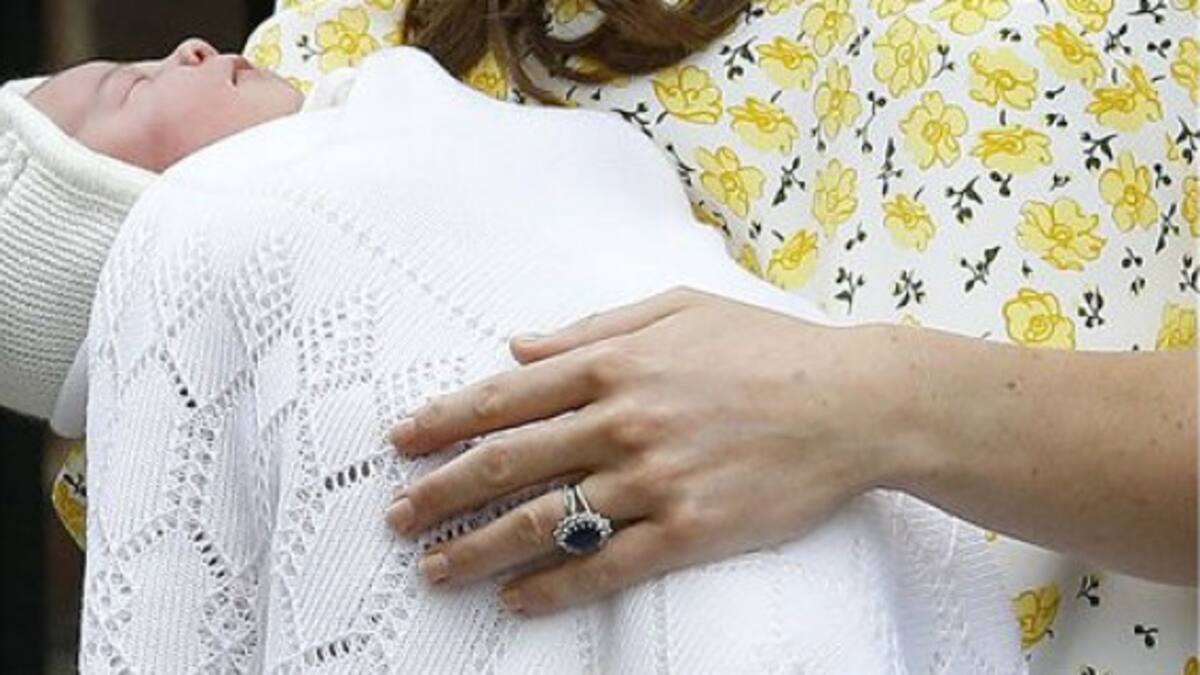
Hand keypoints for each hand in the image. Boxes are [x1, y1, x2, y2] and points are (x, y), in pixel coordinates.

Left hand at [385, 288, 914, 614]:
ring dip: (478, 549)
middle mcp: (622, 421)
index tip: (402, 440)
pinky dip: (553, 587)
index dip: (444, 419)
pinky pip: (605, 565)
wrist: (854, 402)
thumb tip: (520, 347)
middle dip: (440, 493)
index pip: (505, 396)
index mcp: (615, 362)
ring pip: (542, 521)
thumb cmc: (767, 347)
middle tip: (397, 517)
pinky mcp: (688, 530)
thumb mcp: (678, 308)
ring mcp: (653, 479)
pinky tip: (516, 600)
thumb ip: (592, 328)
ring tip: (436, 569)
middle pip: (507, 462)